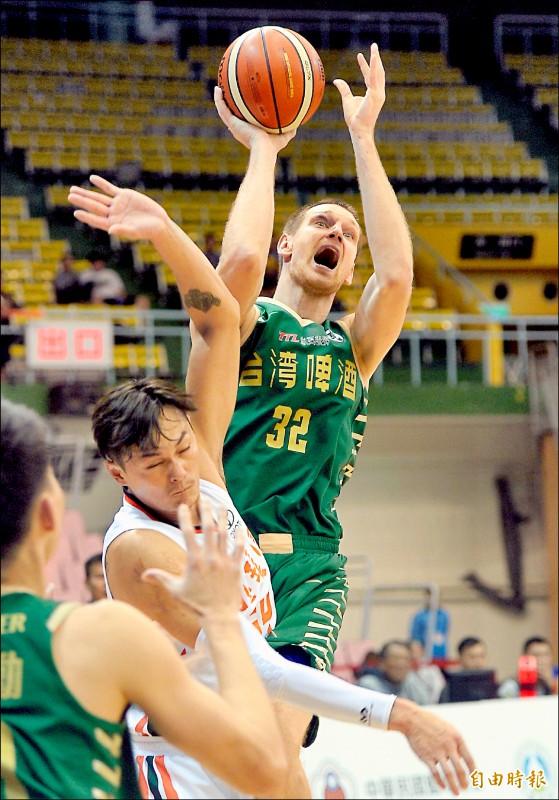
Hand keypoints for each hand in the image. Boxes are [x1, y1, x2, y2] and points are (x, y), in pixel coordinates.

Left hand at [68, 175, 168, 241]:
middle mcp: (112, 214)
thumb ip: (122, 231)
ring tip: (73, 189)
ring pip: (98, 198)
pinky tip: (92, 178)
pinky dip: (101, 184)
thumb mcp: (135, 231)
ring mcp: (117, 204)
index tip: (76, 212)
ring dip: (86, 193)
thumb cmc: (148, 231)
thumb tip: (110, 230)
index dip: (86, 216)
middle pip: (94, 206)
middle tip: (70, 196)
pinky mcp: (124, 196)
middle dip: (82, 201)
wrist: (159, 223)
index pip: (96, 220)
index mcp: (113, 224)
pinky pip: (110, 188)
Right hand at [142, 498, 244, 620]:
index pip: (188, 534)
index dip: (185, 518)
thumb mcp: (175, 590)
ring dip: (222, 518)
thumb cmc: (196, 605)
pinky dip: (240, 535)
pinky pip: (239, 546)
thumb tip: (144, 574)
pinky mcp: (236, 566)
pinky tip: (239, 524)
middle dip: (206, 511)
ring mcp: (224, 561)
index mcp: (194, 561)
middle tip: (205, 498)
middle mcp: (210, 557)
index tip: (183, 506)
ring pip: (224, 533)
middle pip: (209, 528)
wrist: (218, 616)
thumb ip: (160, 578)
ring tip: (221, 505)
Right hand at [214, 86, 296, 152]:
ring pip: (224, 110)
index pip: (244, 120)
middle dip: (231, 103)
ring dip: (220, 99)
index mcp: (249, 131)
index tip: (243, 103)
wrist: (264, 149)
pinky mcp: (231, 123)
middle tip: (229, 92)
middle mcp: (240, 128)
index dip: (243, 112)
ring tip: (219, 87)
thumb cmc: (273, 146)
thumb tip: (299, 122)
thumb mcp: (284, 135)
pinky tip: (217, 88)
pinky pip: (222, 109)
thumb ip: (290, 128)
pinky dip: (218, 99)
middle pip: (233, 113)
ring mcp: (234, 126)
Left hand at [333, 42, 385, 136]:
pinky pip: (375, 77)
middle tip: (374, 45)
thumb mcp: (347, 100)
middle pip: (378, 72)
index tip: (359, 55)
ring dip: (376, 59)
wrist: (358, 129)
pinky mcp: (375, 95)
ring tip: (374, 47)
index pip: (370, 76)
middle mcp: (378, 92)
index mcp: (372, 93)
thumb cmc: (354, 118)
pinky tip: (373, 57)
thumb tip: (336, 80)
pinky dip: (374, 66)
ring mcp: (378, 93)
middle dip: (376, 58)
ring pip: (378, 72)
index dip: (365, 65)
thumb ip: (344, 89)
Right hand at [391, 699, 475, 795]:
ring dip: (454, 786)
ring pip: (449, 774)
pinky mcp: (426, 757)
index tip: (475, 779)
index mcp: (457, 738)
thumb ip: (455, 743)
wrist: (412, 719)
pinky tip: (443, 786)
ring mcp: (437, 752)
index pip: (469, 759)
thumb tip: (461, 759)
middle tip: (465, 788)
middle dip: (464, 781)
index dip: (473, 771)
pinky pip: (435, 773)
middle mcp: (448, 745)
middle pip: (460, 769)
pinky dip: (440, 782)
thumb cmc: (431, 723)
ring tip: (456, 793)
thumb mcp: (448, 729)